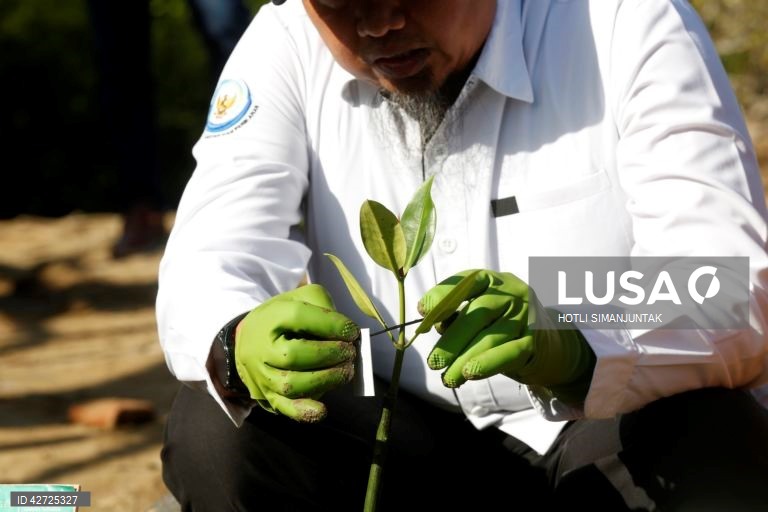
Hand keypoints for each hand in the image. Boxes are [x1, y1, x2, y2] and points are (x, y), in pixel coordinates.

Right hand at [235, 284, 358, 421]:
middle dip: (329, 354)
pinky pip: (285, 408)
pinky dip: (305, 411)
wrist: (248, 340)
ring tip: (346, 371)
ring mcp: (263, 375)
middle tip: (350, 352)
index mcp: (271, 318)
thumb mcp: (300, 299)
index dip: (330, 325)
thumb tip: (347, 332)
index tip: (352, 331)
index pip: (299, 317)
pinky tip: (322, 410)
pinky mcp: (268, 396)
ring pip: (292, 383)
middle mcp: (263, 348)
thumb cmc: (283, 319)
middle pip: (294, 355)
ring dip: (325, 379)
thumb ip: (324, 308)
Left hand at [418, 269, 594, 402]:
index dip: (443, 295)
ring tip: (447, 378)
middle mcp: (511, 292)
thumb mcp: (479, 313)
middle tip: (433, 362)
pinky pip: (508, 353)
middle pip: (476, 314)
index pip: (466, 282)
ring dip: (464, 360)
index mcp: (492, 280)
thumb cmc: (500, 325)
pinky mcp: (535, 339)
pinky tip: (470, 373)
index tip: (423, 311)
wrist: (548, 343)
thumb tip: (433, 323)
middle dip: (452, 341)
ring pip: (490, 338)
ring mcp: (526, 314)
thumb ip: (457, 314)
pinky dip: (487, 364)